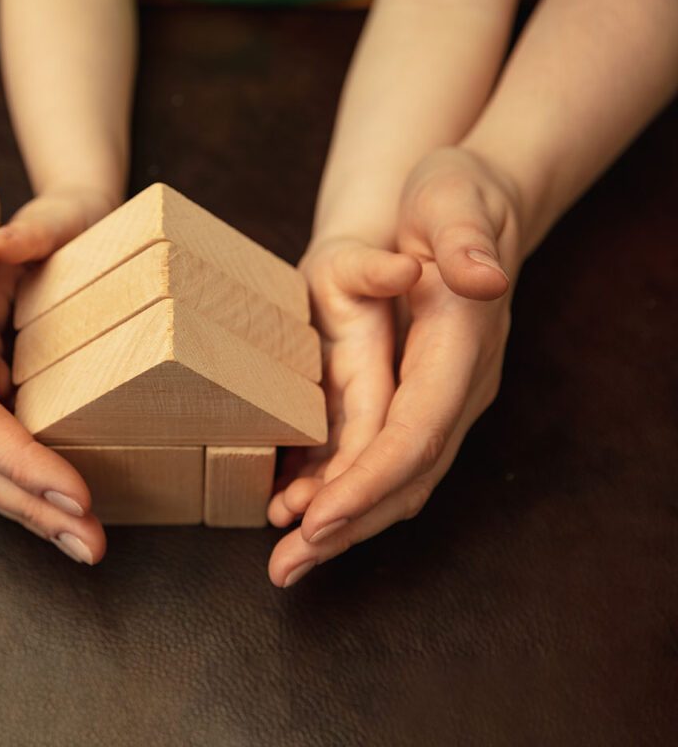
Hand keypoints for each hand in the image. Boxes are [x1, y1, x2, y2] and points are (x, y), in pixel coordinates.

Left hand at [269, 147, 520, 586]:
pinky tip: (296, 512)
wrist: (462, 205)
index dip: (369, 480)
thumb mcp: (452, 197)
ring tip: (285, 562)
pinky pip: (380, 461)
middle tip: (286, 568)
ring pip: (395, 481)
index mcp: (460, 348)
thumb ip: (465, 238)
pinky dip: (341, 492)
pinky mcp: (413, 400)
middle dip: (346, 526)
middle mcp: (455, 388)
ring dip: (341, 525)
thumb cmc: (450, 198)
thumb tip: (482, 278)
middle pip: (406, 476)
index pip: (416, 431)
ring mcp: (438, 400)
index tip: (320, 520)